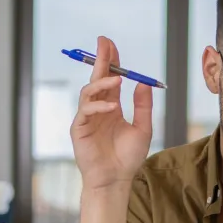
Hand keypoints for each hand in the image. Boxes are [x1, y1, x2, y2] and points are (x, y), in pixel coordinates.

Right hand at [70, 36, 153, 190]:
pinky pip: (85, 110)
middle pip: (96, 78)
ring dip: (102, 82)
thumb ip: (143, 106)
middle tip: (103, 43)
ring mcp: (87, 117)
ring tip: (117, 79)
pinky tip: (111, 106)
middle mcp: (98, 109)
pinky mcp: (79, 128)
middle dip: (100, 59)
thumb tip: (143, 82)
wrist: (116, 179)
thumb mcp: (143, 128)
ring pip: (89, 91)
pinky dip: (98, 105)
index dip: (110, 61)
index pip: (109, 78)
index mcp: (111, 106)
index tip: (111, 45)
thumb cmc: (128, 158)